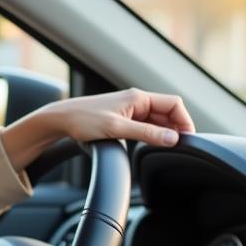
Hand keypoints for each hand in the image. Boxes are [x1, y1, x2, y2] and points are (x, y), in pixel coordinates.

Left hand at [0, 89, 194, 172]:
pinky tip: (150, 145)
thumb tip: (172, 138)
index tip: (187, 139)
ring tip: (165, 148)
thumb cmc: (82, 120)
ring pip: (156, 120)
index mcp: (138, 97)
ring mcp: (129, 110)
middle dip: (176, 128)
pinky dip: (151, 134)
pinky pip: (144, 125)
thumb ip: (146, 133)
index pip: (174, 104)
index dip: (185, 120)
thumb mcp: (116, 129)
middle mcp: (136, 101)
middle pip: (167, 113)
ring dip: (163, 132)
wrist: (59, 120)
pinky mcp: (121, 118)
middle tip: (179, 147)